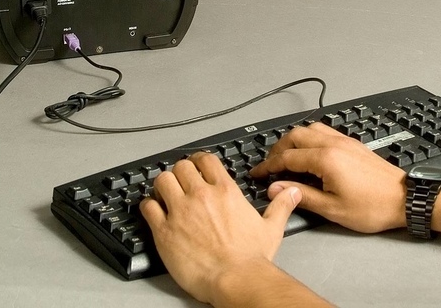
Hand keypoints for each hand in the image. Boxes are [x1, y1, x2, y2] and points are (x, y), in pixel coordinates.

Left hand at [140, 151, 302, 303]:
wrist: (236, 280)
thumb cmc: (251, 259)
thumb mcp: (271, 228)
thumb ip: (281, 206)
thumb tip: (291, 193)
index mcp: (225, 191)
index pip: (206, 160)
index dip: (199, 160)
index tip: (197, 166)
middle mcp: (201, 195)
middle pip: (181, 166)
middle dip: (180, 172)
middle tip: (180, 181)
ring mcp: (181, 211)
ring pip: (162, 180)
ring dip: (163, 185)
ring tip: (165, 193)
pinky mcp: (165, 230)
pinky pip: (148, 207)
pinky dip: (148, 206)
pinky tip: (153, 211)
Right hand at [249, 123, 406, 232]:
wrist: (404, 199)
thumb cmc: (372, 207)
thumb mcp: (333, 208)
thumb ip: (302, 195)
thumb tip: (275, 188)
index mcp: (325, 159)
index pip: (287, 157)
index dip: (268, 166)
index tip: (257, 173)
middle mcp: (332, 144)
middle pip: (294, 136)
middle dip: (277, 149)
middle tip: (269, 164)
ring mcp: (343, 140)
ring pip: (309, 128)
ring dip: (292, 139)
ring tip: (285, 155)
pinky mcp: (351, 143)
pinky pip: (323, 130)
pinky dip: (308, 136)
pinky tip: (308, 148)